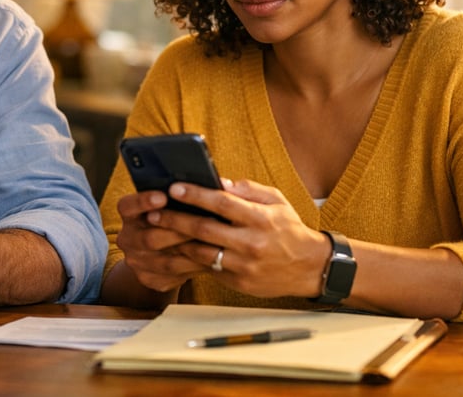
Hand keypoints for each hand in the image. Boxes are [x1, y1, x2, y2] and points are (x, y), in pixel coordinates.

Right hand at [114, 188, 209, 292]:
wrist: (160, 252)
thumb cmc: (172, 218)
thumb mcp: (171, 204)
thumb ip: (183, 195)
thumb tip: (219, 184)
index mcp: (129, 214)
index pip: (128, 206)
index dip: (143, 201)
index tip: (162, 196)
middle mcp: (127, 238)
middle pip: (149, 237)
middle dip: (179, 230)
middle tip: (205, 221)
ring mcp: (136, 261)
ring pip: (164, 260)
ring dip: (191, 251)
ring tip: (215, 242)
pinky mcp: (148, 278)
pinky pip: (173, 276)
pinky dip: (193, 268)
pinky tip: (212, 260)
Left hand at [155, 179, 328, 298]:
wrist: (310, 268)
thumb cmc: (288, 229)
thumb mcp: (276, 202)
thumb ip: (248, 190)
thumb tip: (218, 181)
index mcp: (261, 218)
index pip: (222, 203)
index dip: (195, 194)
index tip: (174, 187)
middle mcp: (251, 242)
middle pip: (204, 229)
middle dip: (174, 219)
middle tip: (152, 212)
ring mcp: (244, 265)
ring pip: (201, 252)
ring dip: (176, 241)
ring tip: (157, 230)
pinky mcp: (239, 282)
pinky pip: (209, 268)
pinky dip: (190, 257)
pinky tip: (175, 248)